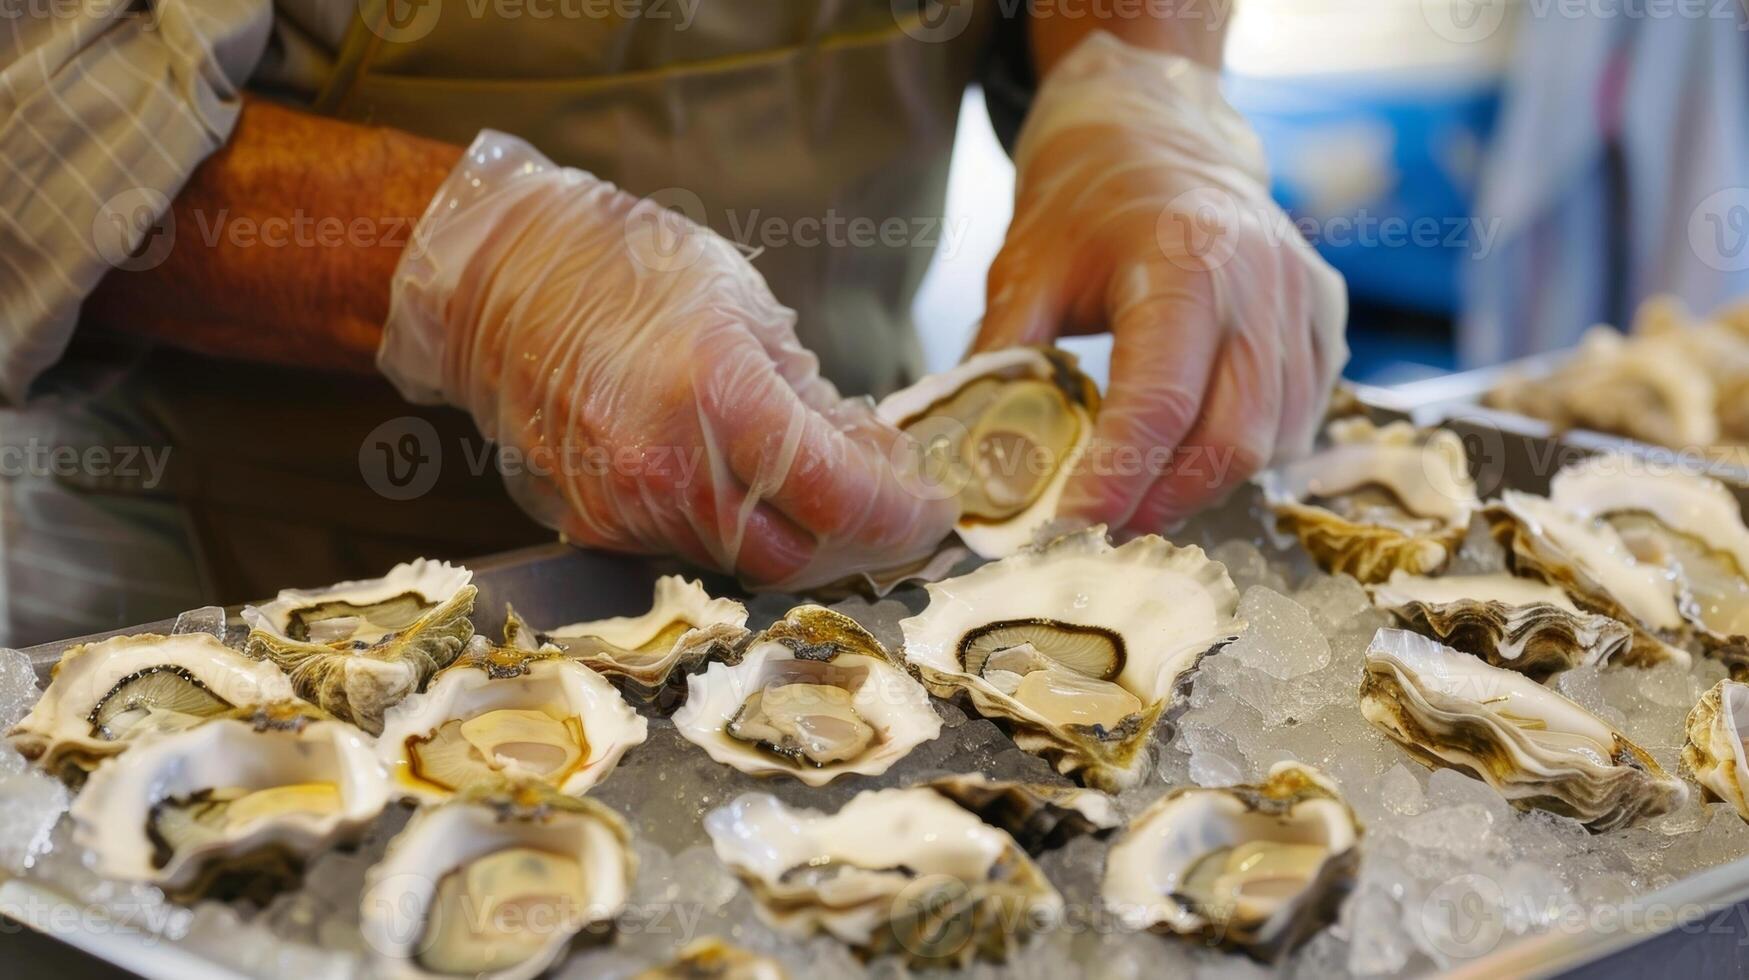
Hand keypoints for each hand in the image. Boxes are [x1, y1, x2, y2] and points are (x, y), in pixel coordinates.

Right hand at [379, 132, 956, 586]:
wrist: (492, 276)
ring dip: (798, 537)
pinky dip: (735, 527)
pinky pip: (685, 547)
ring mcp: (620, 505)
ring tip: (826, 483)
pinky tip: (754, 486)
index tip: (933, 510)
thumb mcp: (746, 307)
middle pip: (795, 556)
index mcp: (718, 396)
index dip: (901, 516)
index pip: (840, 499)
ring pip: (740, 560)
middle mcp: (666, 468)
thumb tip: (870, 461)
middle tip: (893, 507)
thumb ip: (811, 399)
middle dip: (857, 541)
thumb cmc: (623, 266)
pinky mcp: (589, 521)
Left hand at [976, 32, 1347, 534]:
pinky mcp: (1325, 316)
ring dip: (1204, 485)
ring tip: (1140, 496)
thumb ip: (1003, 360)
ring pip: (1273, 439)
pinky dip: (1245, 452)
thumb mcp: (1023, 269)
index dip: (1118, 477)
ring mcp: (1304, 299)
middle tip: (1103, 528)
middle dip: (1165, 498)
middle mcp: (1259, 281)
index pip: (1160, 401)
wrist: (1157, 135)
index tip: (1073, 526)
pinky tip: (1190, 453)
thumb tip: (975, 458)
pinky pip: (1298, 417)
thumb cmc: (1085, 202)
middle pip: (1232, 437)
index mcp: (1182, 260)